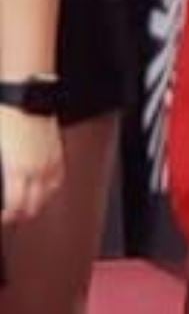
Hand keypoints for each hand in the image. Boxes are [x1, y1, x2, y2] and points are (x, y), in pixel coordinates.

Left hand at [1, 105, 63, 224]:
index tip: (1, 217)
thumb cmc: (5, 116)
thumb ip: (0, 172)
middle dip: (19, 216)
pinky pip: (57, 179)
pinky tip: (41, 187)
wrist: (25, 95)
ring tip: (24, 206)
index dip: (6, 218)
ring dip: (36, 205)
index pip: (15, 209)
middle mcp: (38, 169)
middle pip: (33, 208)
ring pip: (48, 195)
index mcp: (18, 170)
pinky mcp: (57, 151)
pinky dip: (49, 188)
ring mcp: (50, 161)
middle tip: (8, 216)